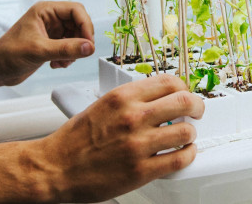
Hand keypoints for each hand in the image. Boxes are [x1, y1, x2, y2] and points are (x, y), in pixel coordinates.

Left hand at [0, 1, 95, 86]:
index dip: (85, 25)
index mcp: (45, 10)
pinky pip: (69, 47)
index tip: (88, 42)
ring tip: (63, 62)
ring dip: (73, 51)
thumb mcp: (39, 51)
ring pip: (75, 37)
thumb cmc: (8, 54)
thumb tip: (89, 47)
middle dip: (80, 40)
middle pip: (78, 23)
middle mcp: (49, 18)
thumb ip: (66, 49)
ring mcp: (50, 31)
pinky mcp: (50, 44)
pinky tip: (56, 64)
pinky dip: (67, 57)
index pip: (76, 10)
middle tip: (80, 54)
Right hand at [31, 74, 203, 201]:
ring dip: (191, 133)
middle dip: (197, 106)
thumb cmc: (73, 140)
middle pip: (185, 102)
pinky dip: (188, 155)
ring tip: (186, 136)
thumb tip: (157, 98)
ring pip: (186, 131)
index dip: (184, 87)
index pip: (170, 82)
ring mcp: (138, 144)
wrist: (54, 168)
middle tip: (197, 112)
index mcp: (122, 97)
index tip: (185, 94)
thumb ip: (129, 100)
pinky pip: (179, 159)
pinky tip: (183, 153)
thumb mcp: (100, 106)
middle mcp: (132, 117)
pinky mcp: (141, 170)